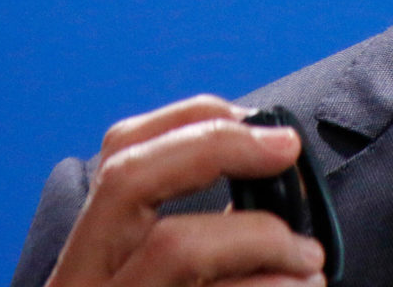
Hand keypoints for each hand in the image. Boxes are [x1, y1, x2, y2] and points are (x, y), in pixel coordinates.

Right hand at [44, 95, 327, 286]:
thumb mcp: (158, 280)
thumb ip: (195, 238)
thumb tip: (273, 172)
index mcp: (90, 255)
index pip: (120, 154)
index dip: (190, 121)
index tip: (259, 122)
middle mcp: (82, 280)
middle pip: (128, 179)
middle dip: (216, 148)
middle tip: (287, 152)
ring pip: (176, 247)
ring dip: (264, 240)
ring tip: (310, 263)